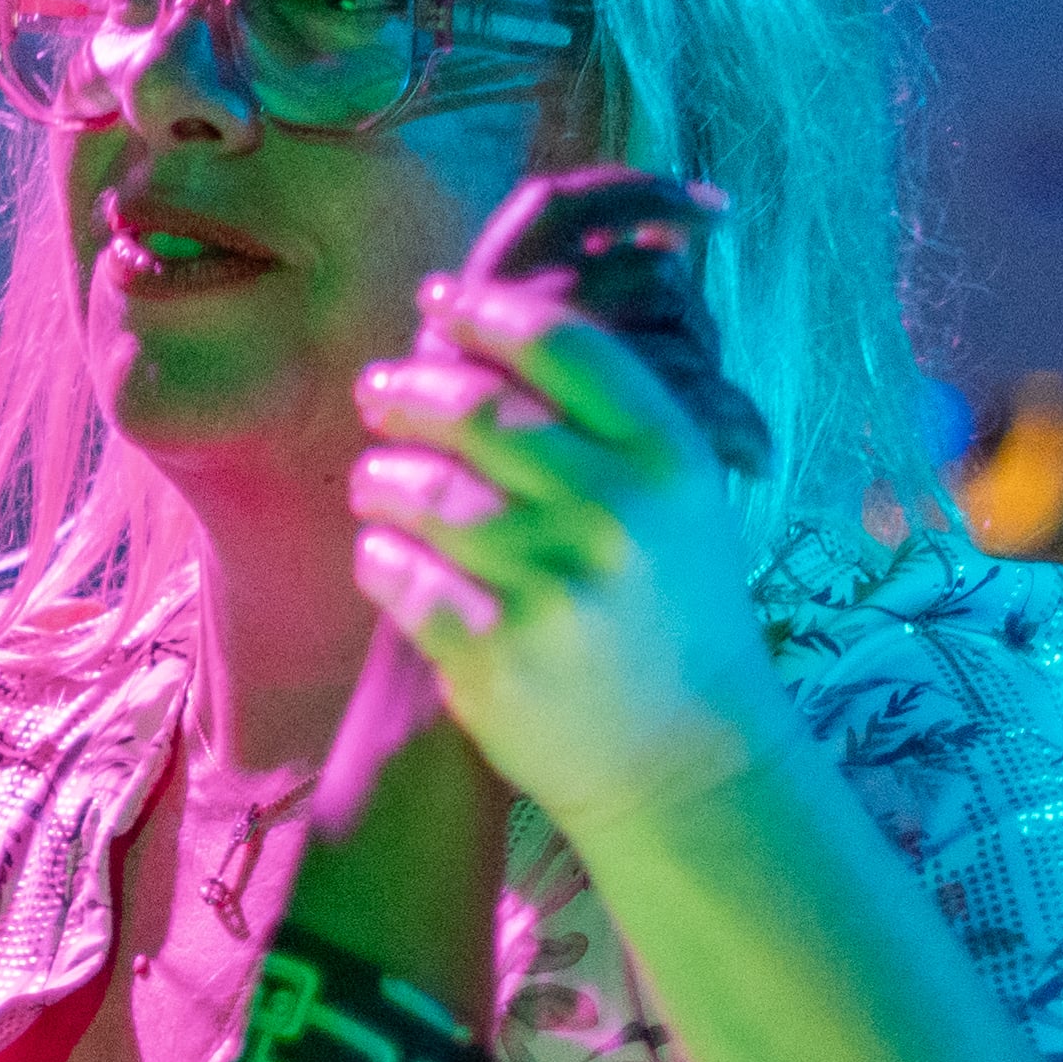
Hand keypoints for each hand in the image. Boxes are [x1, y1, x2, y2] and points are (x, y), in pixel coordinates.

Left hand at [345, 269, 793, 830]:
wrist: (686, 761)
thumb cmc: (668, 613)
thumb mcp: (678, 503)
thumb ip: (606, 425)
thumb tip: (491, 333)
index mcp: (669, 459)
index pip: (564, 348)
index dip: (488, 312)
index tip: (439, 300)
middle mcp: (615, 513)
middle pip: (474, 410)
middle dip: (408, 390)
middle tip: (378, 391)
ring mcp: (553, 585)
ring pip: (422, 490)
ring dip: (380, 476)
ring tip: (376, 480)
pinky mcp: (494, 653)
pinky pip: (397, 573)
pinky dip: (378, 556)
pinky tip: (385, 554)